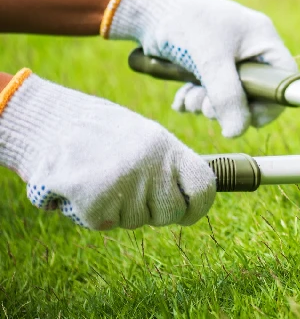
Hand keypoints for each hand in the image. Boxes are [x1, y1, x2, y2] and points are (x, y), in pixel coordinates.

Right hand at [0, 70, 214, 229]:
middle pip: (171, 213)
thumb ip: (168, 166)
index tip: (186, 212)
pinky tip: (82, 187)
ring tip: (103, 178)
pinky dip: (91, 212)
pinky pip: (104, 223)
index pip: (204, 187)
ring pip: (135, 221)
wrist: (51, 122)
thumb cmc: (102, 132)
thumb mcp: (145, 138)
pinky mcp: (96, 200)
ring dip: (118, 209)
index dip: (197, 207)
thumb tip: (192, 200)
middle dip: (153, 212)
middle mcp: (152, 165)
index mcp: (167, 147)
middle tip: (129, 190)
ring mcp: (126, 183)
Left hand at [104, 0, 298, 136]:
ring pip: (227, 98)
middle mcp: (250, 51)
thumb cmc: (186, 22)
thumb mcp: (211, 59)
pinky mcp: (205, 66)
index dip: (271, 104)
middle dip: (227, 107)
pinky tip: (180, 97)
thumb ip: (227, 95)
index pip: (283, 81)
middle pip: (254, 95)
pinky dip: (194, 100)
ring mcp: (228, 59)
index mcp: (263, 40)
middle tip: (206, 106)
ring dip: (205, 105)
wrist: (148, 7)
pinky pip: (208, 94)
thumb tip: (237, 132)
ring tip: (188, 96)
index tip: (248, 118)